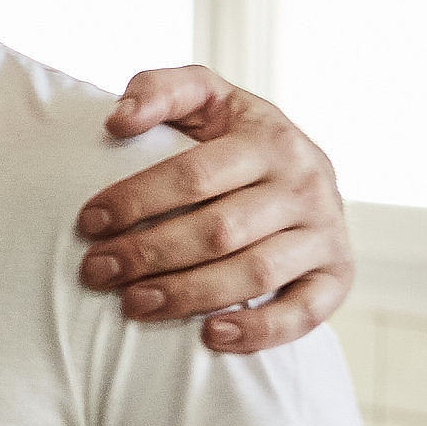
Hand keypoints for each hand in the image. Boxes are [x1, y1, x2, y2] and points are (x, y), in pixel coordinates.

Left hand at [75, 67, 350, 354]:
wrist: (304, 169)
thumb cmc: (234, 136)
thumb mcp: (205, 97)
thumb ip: (160, 89)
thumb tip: (117, 120)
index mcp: (269, 138)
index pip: (193, 175)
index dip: (136, 200)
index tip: (88, 222)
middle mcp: (305, 184)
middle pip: (219, 230)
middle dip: (149, 253)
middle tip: (97, 272)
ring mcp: (326, 233)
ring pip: (255, 273)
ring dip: (188, 295)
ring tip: (133, 305)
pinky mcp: (338, 276)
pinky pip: (305, 313)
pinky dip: (260, 329)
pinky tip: (211, 337)